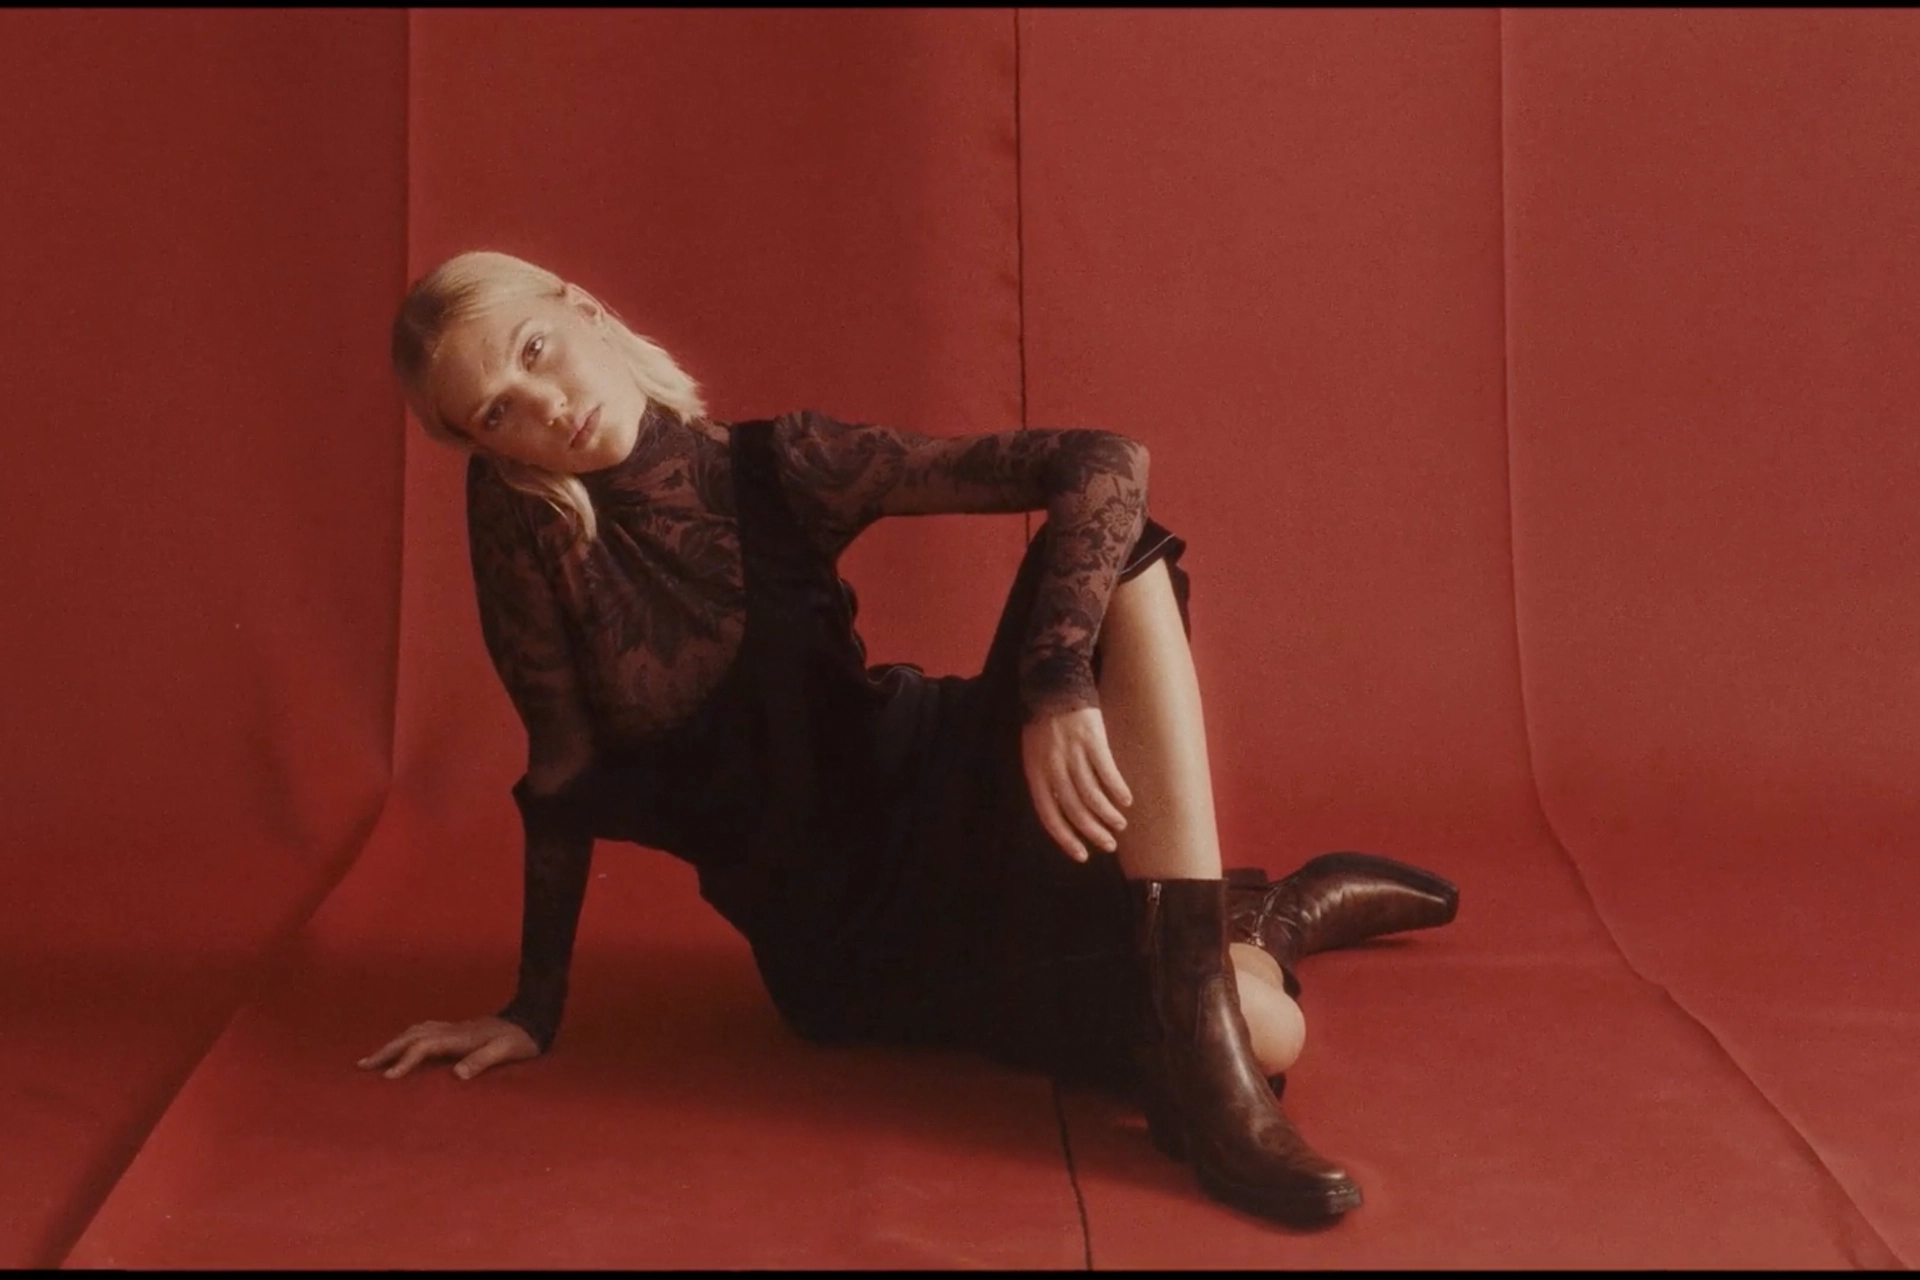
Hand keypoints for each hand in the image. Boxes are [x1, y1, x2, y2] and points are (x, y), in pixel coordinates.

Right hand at [357, 1016, 539, 1080]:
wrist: (533, 1019)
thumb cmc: (521, 1040)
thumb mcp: (507, 1051)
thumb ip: (483, 1060)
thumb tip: (458, 1075)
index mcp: (460, 1037)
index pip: (424, 1047)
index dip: (405, 1061)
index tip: (388, 1077)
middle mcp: (451, 1030)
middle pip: (411, 1036)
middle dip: (386, 1050)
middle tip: (362, 1065)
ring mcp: (453, 1028)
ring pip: (414, 1032)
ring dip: (393, 1043)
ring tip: (374, 1058)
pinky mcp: (456, 1030)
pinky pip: (423, 1031)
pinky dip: (407, 1038)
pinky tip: (403, 1045)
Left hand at [1021, 705, 1132, 861]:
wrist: (1052, 681)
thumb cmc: (1044, 720)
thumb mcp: (1034, 752)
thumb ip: (1047, 779)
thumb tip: (1064, 809)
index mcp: (1035, 771)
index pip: (1049, 814)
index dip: (1065, 838)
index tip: (1081, 855)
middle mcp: (1052, 765)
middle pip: (1073, 808)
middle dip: (1092, 831)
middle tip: (1109, 844)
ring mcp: (1072, 752)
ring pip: (1091, 794)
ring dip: (1107, 814)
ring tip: (1119, 824)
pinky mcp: (1091, 738)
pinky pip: (1106, 771)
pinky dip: (1117, 789)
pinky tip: (1126, 800)